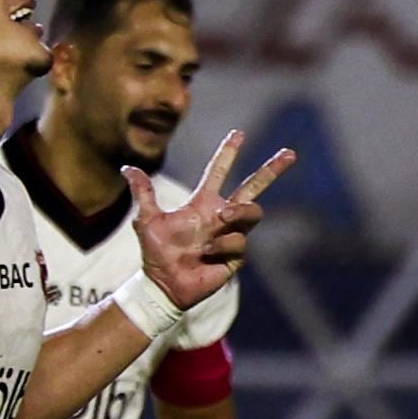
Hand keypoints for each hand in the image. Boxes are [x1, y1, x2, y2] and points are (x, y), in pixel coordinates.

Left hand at [124, 133, 295, 310]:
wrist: (162, 285)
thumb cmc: (156, 253)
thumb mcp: (147, 220)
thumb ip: (143, 193)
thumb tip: (127, 167)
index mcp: (203, 203)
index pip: (219, 172)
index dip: (228, 153)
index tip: (238, 133)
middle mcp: (221, 216)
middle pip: (253, 187)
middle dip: (272, 170)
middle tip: (290, 153)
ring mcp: (232, 235)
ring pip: (252, 212)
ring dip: (238, 212)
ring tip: (221, 219)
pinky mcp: (236, 256)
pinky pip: (239, 241)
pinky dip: (221, 244)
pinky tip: (206, 252)